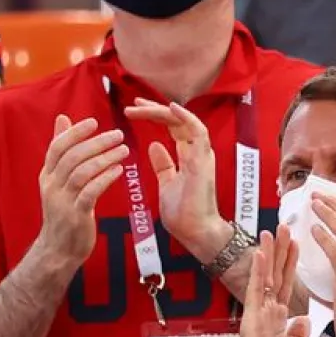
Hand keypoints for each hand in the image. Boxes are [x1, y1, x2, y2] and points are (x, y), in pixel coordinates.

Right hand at [33, 115, 128, 267]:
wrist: (59, 249)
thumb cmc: (65, 212)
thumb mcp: (59, 181)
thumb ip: (63, 153)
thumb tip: (63, 119)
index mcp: (47, 175)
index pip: (57, 147)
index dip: (75, 133)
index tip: (94, 121)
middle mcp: (52, 185)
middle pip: (72, 157)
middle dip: (96, 143)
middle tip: (118, 134)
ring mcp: (63, 200)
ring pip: (81, 172)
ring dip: (104, 159)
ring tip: (124, 150)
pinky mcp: (76, 215)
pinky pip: (90, 192)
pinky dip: (104, 179)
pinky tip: (119, 170)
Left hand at [126, 98, 231, 261]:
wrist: (196, 232)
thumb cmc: (184, 213)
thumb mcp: (166, 184)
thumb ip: (163, 165)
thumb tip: (153, 146)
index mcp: (190, 158)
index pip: (174, 128)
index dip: (156, 117)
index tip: (134, 110)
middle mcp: (198, 153)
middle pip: (179, 122)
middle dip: (155, 110)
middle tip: (133, 104)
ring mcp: (202, 156)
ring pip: (187, 122)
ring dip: (164, 112)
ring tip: (141, 106)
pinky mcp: (202, 162)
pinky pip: (198, 133)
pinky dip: (186, 118)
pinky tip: (170, 108)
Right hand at [233, 227, 309, 336]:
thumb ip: (297, 336)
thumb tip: (302, 321)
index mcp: (278, 319)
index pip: (286, 285)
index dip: (291, 265)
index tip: (296, 244)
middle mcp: (266, 312)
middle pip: (276, 275)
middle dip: (281, 251)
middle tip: (284, 226)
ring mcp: (258, 313)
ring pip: (265, 276)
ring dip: (270, 252)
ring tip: (272, 230)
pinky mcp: (252, 318)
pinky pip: (256, 290)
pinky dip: (258, 270)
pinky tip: (259, 252)